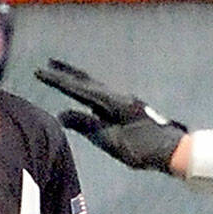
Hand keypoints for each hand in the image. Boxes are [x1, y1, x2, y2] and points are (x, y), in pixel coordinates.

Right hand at [34, 58, 186, 172]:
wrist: (174, 150)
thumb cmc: (143, 148)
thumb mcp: (111, 141)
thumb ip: (86, 126)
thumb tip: (63, 114)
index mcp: (112, 102)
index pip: (78, 88)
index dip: (57, 80)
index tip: (38, 71)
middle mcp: (118, 97)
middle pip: (88, 81)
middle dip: (67, 72)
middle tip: (49, 63)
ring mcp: (126, 101)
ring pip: (96, 87)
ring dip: (79, 80)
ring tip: (65, 75)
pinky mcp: (130, 109)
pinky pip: (104, 96)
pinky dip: (90, 91)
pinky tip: (88, 97)